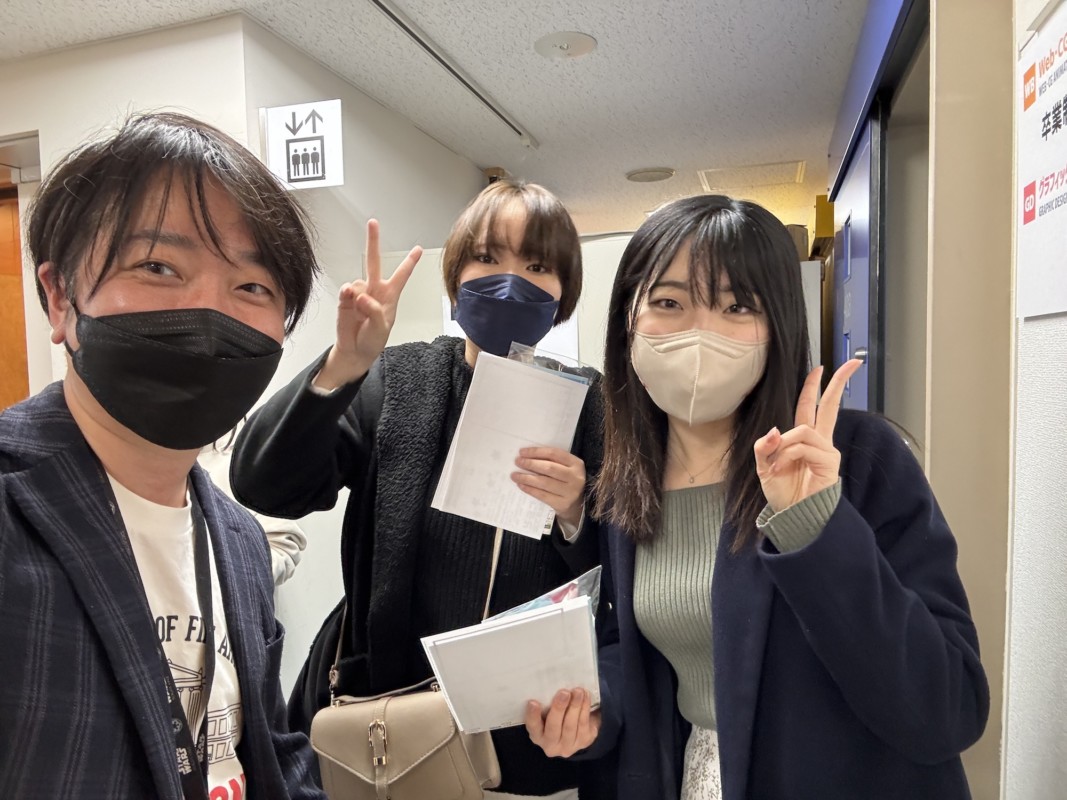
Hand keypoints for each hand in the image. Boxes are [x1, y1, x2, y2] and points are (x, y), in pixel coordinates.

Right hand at [314, 219, 420, 389]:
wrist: (355, 351)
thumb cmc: (373, 341)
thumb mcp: (381, 329)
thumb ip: (374, 311)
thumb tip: (361, 295)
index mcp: (390, 296)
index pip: (401, 275)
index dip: (409, 261)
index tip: (418, 248)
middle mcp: (374, 290)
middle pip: (374, 262)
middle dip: (373, 242)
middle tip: (372, 223)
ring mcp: (359, 294)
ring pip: (358, 281)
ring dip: (359, 295)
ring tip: (360, 313)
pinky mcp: (345, 299)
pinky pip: (346, 289)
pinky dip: (348, 293)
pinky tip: (349, 299)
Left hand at [512, 447, 585, 528]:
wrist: (578, 504)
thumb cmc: (567, 481)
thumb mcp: (566, 468)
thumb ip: (553, 461)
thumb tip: (527, 456)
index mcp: (576, 464)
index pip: (554, 454)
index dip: (537, 452)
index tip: (522, 452)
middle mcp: (575, 477)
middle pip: (549, 468)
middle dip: (530, 464)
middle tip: (517, 462)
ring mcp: (570, 492)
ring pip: (544, 482)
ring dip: (526, 478)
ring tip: (515, 475)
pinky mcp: (562, 504)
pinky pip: (542, 495)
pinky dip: (530, 489)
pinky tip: (521, 485)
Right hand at [525, 688, 599, 757]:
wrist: (577, 730)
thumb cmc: (557, 715)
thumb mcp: (547, 712)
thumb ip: (546, 704)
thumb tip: (549, 685)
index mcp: (537, 736)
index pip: (533, 727)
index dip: (533, 716)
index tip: (533, 702)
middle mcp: (551, 745)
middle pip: (554, 727)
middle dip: (559, 709)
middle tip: (564, 692)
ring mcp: (568, 746)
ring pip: (571, 725)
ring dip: (575, 706)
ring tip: (578, 691)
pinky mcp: (584, 741)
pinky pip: (584, 724)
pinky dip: (585, 708)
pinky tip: (586, 696)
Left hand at [753, 359, 862, 512]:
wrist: (793, 517)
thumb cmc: (783, 493)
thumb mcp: (764, 466)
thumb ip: (764, 447)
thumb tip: (775, 430)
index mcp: (804, 439)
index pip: (811, 407)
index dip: (813, 388)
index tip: (821, 368)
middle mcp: (819, 441)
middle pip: (829, 406)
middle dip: (838, 383)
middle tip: (851, 363)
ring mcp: (826, 450)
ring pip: (803, 430)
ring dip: (784, 445)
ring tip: (777, 464)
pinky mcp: (829, 461)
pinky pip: (803, 447)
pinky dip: (788, 455)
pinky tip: (783, 468)